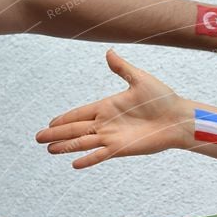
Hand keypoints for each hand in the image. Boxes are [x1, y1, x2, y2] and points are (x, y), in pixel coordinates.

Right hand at [35, 50, 185, 168]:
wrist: (177, 119)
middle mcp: (107, 123)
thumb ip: (122, 69)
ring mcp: (113, 137)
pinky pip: (100, 155)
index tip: (50, 122)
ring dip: (66, 146)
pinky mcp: (121, 148)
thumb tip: (109, 52)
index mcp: (108, 106)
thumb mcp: (140, 79)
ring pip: (83, 143)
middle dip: (57, 133)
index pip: (80, 114)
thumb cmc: (162, 98)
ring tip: (49, 150)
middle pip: (76, 129)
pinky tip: (74, 163)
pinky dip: (87, 159)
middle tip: (39, 138)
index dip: (64, 118)